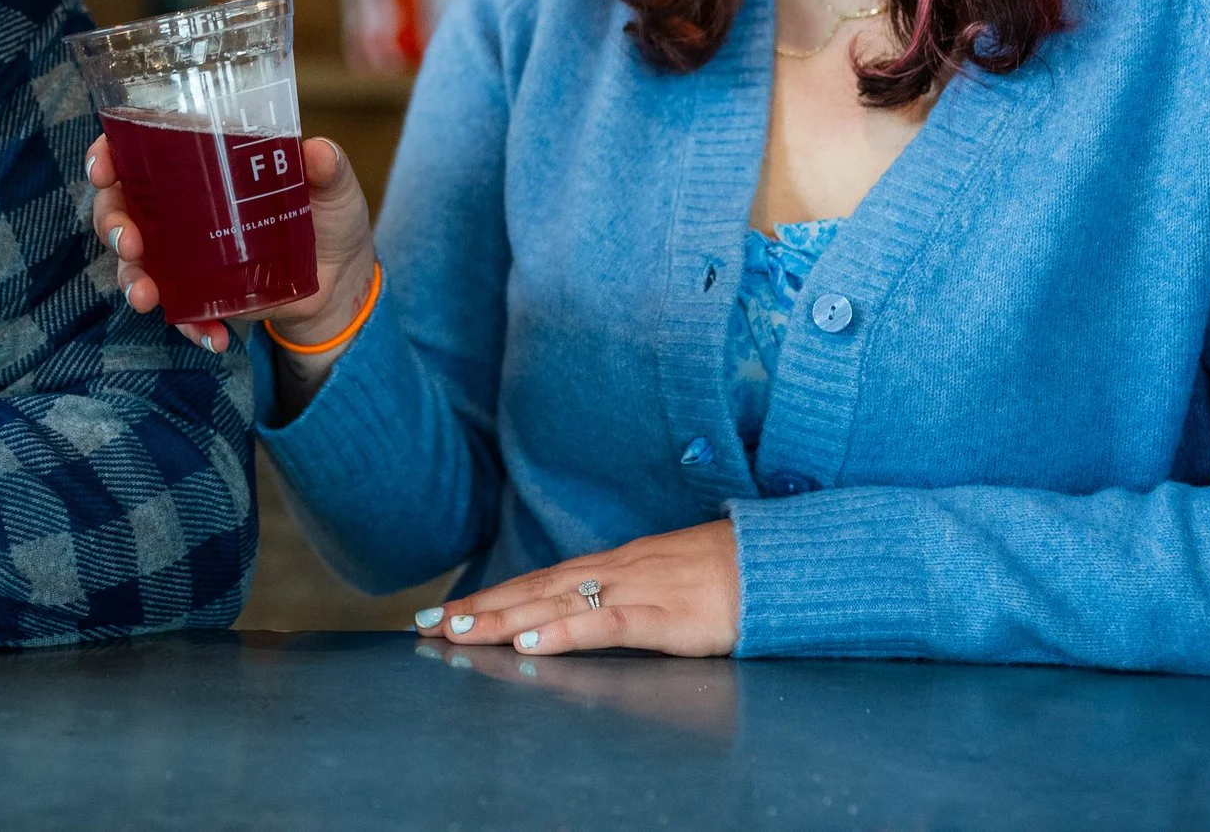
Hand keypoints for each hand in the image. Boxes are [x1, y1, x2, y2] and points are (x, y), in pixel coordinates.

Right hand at [87, 133, 376, 353]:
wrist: (344, 282)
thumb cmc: (331, 218)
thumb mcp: (334, 189)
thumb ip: (327, 169)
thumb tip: (317, 153)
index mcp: (203, 163)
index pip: (137, 149)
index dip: (109, 155)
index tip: (103, 171)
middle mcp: (181, 206)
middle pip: (121, 206)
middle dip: (112, 224)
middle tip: (130, 244)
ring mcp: (184, 254)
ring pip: (134, 264)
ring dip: (132, 281)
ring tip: (147, 299)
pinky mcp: (199, 294)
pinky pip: (179, 313)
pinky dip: (191, 327)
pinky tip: (216, 338)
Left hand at [412, 520, 740, 657]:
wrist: (779, 566)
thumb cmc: (725, 576)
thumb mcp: (662, 583)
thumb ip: (622, 595)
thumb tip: (581, 610)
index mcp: (614, 566)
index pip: (539, 581)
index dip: (491, 596)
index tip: (446, 611)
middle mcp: (615, 572)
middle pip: (536, 591)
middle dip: (481, 608)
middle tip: (430, 625)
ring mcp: (638, 592)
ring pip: (558, 605)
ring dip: (504, 619)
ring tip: (460, 632)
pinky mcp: (666, 618)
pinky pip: (607, 625)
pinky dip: (565, 633)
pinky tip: (531, 644)